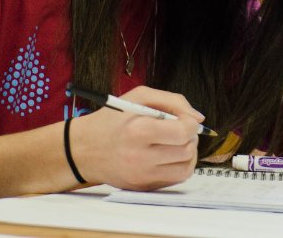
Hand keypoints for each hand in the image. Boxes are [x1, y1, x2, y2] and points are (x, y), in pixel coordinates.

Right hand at [72, 86, 200, 190]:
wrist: (83, 149)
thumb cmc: (110, 120)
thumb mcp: (136, 97)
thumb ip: (172, 101)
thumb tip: (198, 118)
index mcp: (138, 130)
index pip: (183, 132)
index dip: (190, 124)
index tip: (185, 120)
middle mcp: (141, 156)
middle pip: (187, 150)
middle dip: (189, 138)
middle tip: (178, 130)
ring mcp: (143, 175)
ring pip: (186, 168)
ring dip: (187, 153)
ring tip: (174, 143)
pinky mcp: (144, 187)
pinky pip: (175, 179)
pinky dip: (178, 166)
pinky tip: (167, 156)